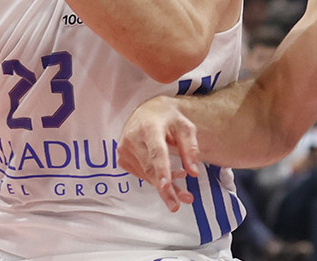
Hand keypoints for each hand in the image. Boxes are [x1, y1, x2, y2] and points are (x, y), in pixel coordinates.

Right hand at [117, 96, 199, 211]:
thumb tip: (194, 172)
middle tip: (176, 205)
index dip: (162, 170)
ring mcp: (125, 149)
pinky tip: (169, 177)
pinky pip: (141, 174)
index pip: (156, 151)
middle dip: (165, 189)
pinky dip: (155, 179)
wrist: (146, 111)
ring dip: (164, 186)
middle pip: (150, 169)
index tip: (165, 186)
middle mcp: (133, 138)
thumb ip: (191, 148)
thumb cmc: (167, 118)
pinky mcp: (122, 158)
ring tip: (183, 193)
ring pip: (146, 175)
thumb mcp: (185, 127)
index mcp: (150, 127)